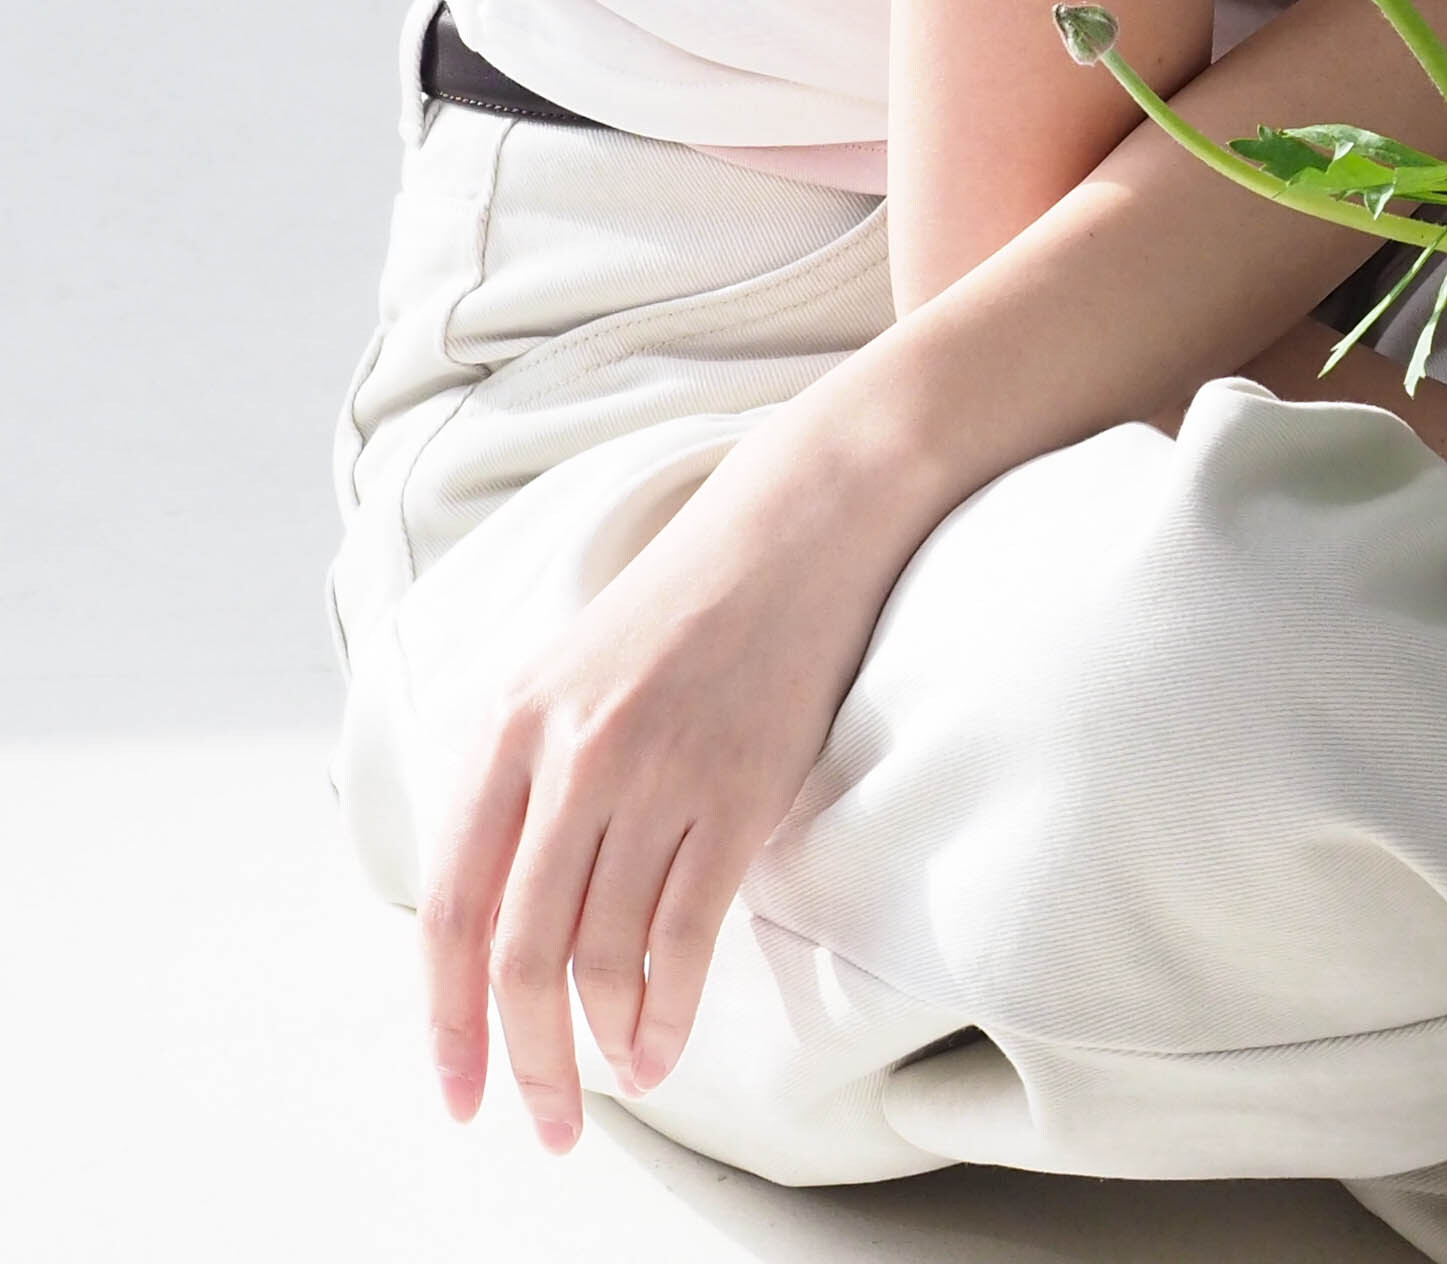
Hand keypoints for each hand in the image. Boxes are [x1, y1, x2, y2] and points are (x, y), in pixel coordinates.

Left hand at [420, 417, 914, 1153]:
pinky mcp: (738, 789)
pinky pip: (688, 933)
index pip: (452, 907)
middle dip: (525, 1059)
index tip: (460, 1093)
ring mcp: (656, 773)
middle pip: (521, 952)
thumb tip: (496, 923)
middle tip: (543, 1123)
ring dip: (605, 1042)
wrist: (797, 524)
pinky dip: (670, 1009)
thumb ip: (526, 784)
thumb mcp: (569, 678)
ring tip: (619, 1080)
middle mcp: (572, 755)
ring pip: (605, 954)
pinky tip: (663, 1042)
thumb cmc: (682, 604)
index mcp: (513, 728)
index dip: (447, 1019)